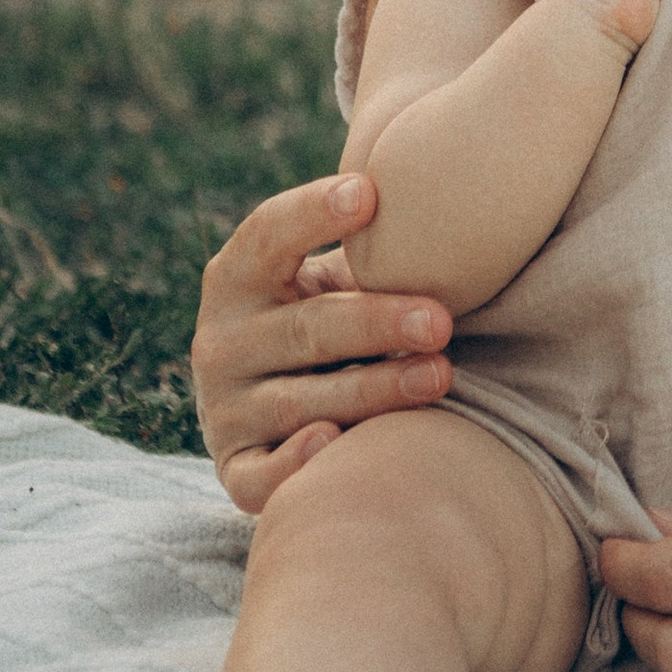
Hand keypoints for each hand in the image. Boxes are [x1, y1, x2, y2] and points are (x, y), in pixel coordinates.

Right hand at [190, 172, 452, 512]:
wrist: (272, 410)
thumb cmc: (326, 320)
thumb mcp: (327, 281)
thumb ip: (367, 251)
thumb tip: (449, 199)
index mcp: (238, 277)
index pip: (267, 235)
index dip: (312, 213)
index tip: (369, 194)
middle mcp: (221, 341)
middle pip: (307, 328)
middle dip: (377, 322)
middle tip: (440, 320)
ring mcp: (226, 409)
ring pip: (302, 400)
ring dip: (373, 390)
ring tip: (437, 376)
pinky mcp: (236, 470)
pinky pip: (261, 477)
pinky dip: (294, 464)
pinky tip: (334, 443)